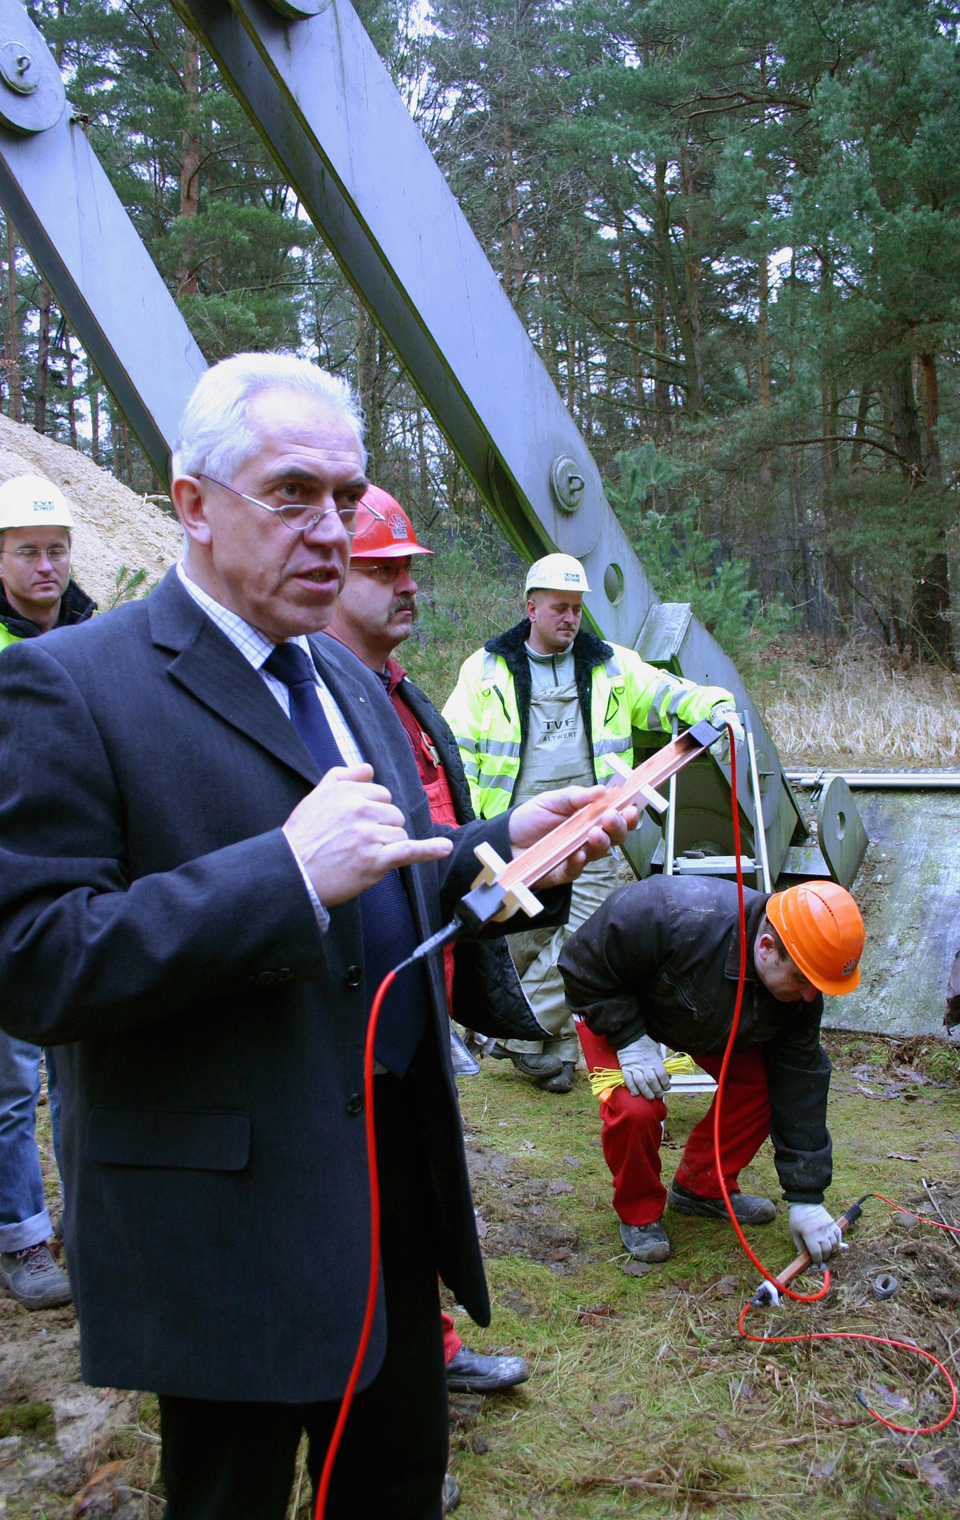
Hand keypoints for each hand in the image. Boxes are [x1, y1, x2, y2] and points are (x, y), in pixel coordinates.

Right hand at [283, 764, 450, 906]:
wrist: (291, 872)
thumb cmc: (301, 839)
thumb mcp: (315, 797)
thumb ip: (342, 777)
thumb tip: (369, 767)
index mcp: (347, 791)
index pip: (381, 795)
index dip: (373, 811)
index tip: (358, 824)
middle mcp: (360, 809)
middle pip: (393, 813)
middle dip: (382, 827)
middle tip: (356, 843)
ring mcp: (370, 834)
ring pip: (399, 833)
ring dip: (388, 845)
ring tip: (361, 855)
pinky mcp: (376, 860)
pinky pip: (409, 850)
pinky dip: (430, 850)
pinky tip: (444, 847)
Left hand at [508, 785, 637, 888]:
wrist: (504, 840)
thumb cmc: (530, 818)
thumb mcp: (550, 800)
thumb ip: (574, 796)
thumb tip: (601, 790)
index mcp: (589, 817)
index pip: (616, 815)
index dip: (628, 812)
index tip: (631, 806)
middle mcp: (588, 837)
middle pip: (615, 835)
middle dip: (619, 827)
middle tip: (612, 818)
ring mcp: (578, 855)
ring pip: (599, 852)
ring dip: (602, 842)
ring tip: (595, 832)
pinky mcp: (564, 872)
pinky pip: (577, 869)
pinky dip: (579, 862)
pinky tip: (577, 853)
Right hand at [617, 1035, 670, 1100]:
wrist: (629, 1037)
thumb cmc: (645, 1043)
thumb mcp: (657, 1049)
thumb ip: (661, 1061)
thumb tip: (666, 1074)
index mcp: (654, 1060)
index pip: (662, 1076)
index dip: (666, 1084)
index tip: (666, 1088)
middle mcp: (645, 1065)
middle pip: (652, 1082)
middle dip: (657, 1091)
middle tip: (659, 1095)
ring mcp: (634, 1067)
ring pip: (641, 1083)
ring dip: (646, 1092)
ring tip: (650, 1097)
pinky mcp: (625, 1068)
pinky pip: (628, 1081)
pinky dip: (632, 1088)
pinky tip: (636, 1093)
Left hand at [710, 703, 744, 758]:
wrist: (724, 712)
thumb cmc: (721, 720)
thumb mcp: (717, 732)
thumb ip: (717, 743)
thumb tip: (715, 753)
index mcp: (735, 733)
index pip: (734, 748)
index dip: (730, 756)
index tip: (726, 762)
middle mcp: (739, 734)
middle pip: (736, 749)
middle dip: (729, 756)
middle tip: (724, 762)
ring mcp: (739, 735)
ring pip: (735, 747)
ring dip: (729, 753)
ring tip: (723, 759)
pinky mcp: (738, 735)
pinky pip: (735, 744)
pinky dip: (730, 749)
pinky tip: (725, 753)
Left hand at [789, 1203, 841, 1263]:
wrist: (805, 1202)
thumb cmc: (798, 1218)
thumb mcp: (794, 1232)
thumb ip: (800, 1246)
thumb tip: (804, 1257)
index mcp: (810, 1235)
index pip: (817, 1253)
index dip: (816, 1260)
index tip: (815, 1261)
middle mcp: (821, 1233)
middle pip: (827, 1250)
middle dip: (824, 1256)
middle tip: (820, 1257)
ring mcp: (829, 1228)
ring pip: (834, 1244)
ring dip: (830, 1250)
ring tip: (825, 1250)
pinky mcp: (833, 1223)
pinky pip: (839, 1235)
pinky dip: (837, 1241)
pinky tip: (833, 1244)